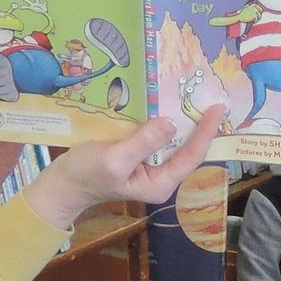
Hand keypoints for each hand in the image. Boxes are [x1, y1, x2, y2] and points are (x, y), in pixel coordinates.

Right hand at [24, 105, 226, 230]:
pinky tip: (166, 103)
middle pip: (186, 149)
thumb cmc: (86, 175)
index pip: (191, 156)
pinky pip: (156, 136)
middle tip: (212, 98)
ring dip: (182, 120)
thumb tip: (170, 123)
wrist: (62, 183)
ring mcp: (149, 165)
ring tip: (195, 96)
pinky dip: (162, 119)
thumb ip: (143, 143)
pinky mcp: (139, 154)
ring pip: (173, 140)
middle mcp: (160, 175)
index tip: (218, 109)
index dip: (206, 133)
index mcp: (160, 183)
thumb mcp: (114, 159)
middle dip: (199, 125)